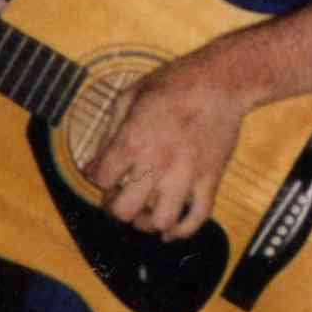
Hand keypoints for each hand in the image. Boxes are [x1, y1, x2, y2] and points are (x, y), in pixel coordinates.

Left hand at [84, 41, 247, 241]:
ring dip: (147, 223)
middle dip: (117, 208)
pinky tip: (171, 231)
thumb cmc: (175, 83)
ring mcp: (186, 174)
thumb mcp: (130, 97)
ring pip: (160, 221)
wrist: (222, 80)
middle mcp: (157, 162)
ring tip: (144, 214)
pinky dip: (183, 231)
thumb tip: (89, 167)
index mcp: (133, 140)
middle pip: (125, 210)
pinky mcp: (210, 179)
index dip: (98, 180)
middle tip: (120, 199)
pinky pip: (198, 217)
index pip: (101, 180)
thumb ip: (107, 134)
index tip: (105, 176)